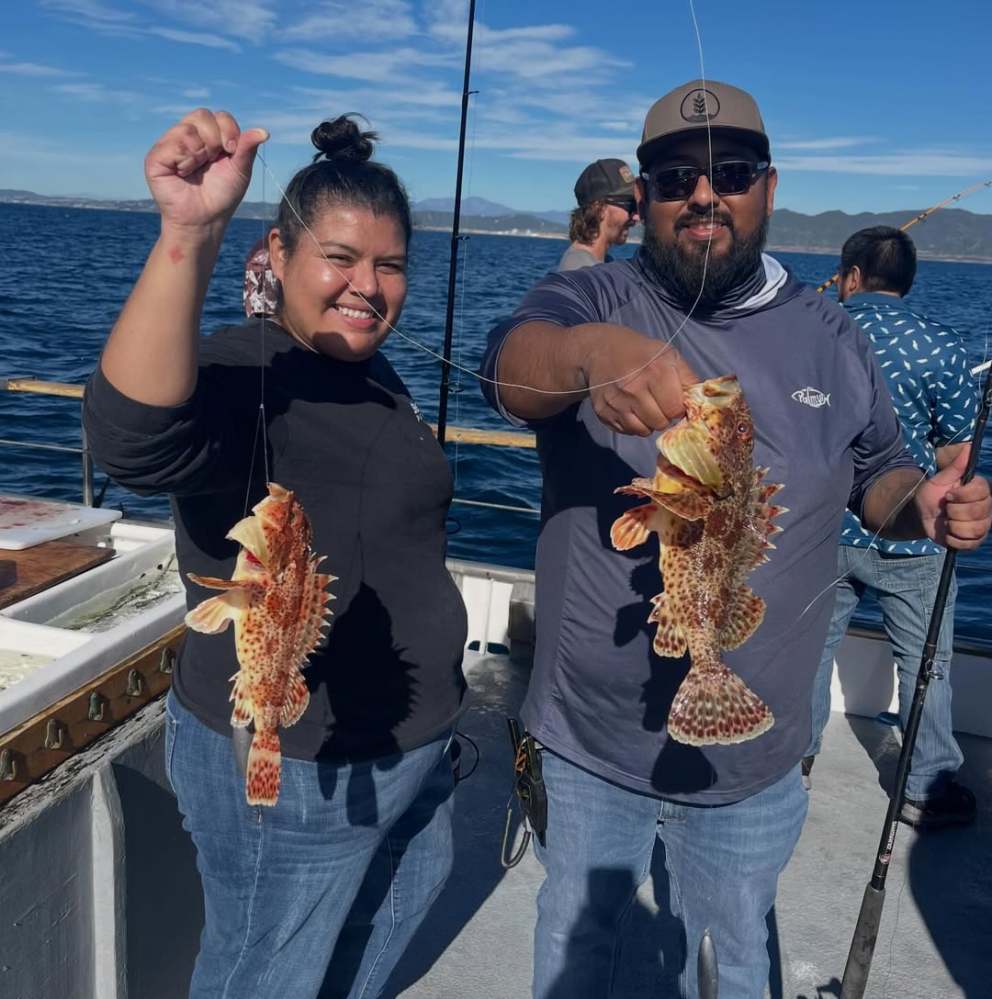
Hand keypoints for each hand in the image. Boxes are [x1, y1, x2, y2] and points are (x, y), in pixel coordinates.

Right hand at [144, 108, 267, 229]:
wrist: (205, 219)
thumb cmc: (222, 196)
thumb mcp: (240, 170)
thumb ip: (247, 148)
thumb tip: (265, 131)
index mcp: (209, 136)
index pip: (219, 116)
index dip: (229, 130)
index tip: (232, 151)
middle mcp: (188, 136)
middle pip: (202, 115)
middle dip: (215, 140)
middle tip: (213, 161)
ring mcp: (170, 144)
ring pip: (188, 128)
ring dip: (200, 153)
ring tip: (197, 170)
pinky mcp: (156, 156)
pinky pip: (173, 143)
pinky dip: (185, 159)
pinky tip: (184, 173)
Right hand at [581, 325, 698, 435]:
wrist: (601, 350)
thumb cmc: (641, 353)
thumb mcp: (669, 356)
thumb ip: (688, 378)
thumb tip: (702, 403)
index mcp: (655, 371)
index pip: (675, 410)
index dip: (677, 408)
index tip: (673, 400)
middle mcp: (634, 388)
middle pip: (660, 423)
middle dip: (663, 416)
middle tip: (658, 403)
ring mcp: (616, 402)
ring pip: (643, 431)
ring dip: (648, 422)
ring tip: (645, 406)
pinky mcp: (603, 412)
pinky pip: (627, 431)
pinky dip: (632, 424)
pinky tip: (631, 409)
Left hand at [914, 445, 991, 548]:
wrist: (922, 515)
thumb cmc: (934, 495)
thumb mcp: (940, 479)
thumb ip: (955, 466)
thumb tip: (968, 447)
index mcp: (980, 490)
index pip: (982, 491)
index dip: (962, 494)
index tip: (948, 494)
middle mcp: (986, 507)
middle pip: (977, 511)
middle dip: (954, 510)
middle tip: (946, 508)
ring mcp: (982, 525)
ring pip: (975, 529)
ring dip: (954, 526)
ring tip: (946, 521)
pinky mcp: (974, 540)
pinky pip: (969, 544)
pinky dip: (954, 539)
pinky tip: (948, 533)